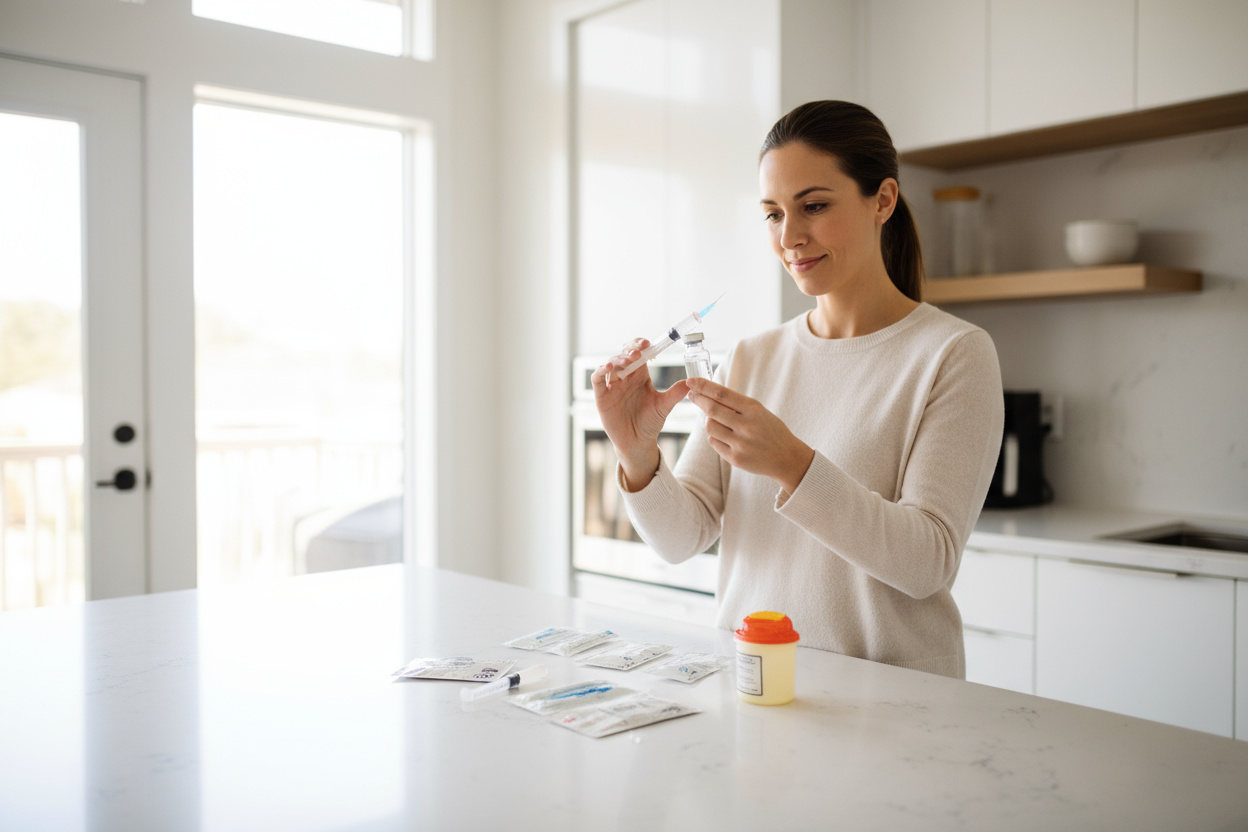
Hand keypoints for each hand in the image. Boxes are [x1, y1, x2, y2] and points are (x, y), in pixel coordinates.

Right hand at [591, 338, 689, 489]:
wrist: (638, 442)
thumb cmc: (650, 423)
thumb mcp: (664, 406)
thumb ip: (675, 393)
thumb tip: (690, 382)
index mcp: (640, 375)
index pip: (639, 353)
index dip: (641, 345)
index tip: (649, 343)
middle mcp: (625, 377)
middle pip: (624, 355)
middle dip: (630, 350)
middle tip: (638, 351)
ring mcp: (612, 385)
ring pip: (611, 364)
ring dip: (617, 359)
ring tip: (626, 359)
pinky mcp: (602, 395)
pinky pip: (597, 379)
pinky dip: (600, 371)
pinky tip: (608, 367)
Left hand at [685, 377, 814, 493]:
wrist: (787, 458)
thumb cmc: (771, 430)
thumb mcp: (759, 411)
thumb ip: (737, 405)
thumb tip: (708, 394)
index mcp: (753, 409)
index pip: (722, 394)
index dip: (703, 386)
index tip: (691, 381)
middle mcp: (746, 426)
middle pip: (712, 409)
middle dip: (698, 399)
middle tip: (692, 394)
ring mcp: (740, 443)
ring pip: (710, 427)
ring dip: (708, 420)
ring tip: (715, 419)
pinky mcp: (735, 458)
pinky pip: (714, 442)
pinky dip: (714, 436)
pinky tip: (723, 435)